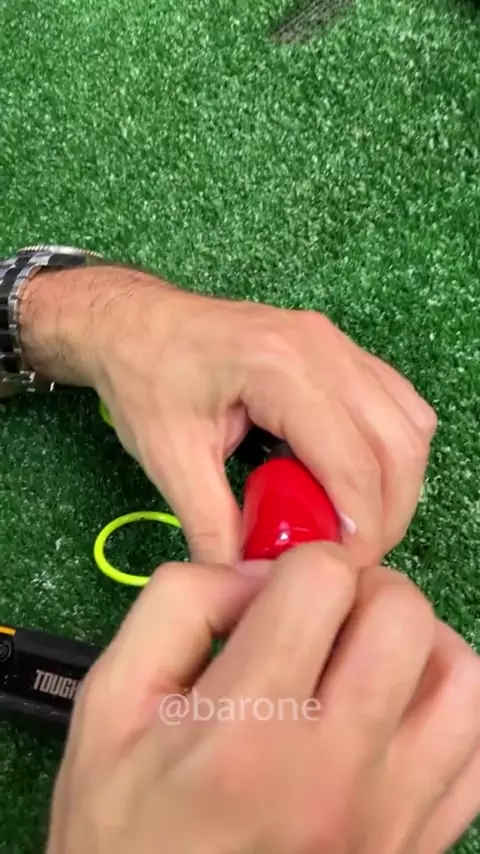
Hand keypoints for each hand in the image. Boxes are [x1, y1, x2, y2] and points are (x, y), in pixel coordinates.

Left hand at [21, 266, 436, 564]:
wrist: (135, 322)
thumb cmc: (145, 380)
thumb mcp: (169, 458)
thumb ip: (212, 525)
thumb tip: (251, 583)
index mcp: (281, 369)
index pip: (353, 461)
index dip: (361, 528)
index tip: (345, 573)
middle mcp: (324, 348)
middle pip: (398, 444)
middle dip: (389, 513)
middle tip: (353, 557)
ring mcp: (338, 343)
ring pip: (409, 423)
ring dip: (396, 483)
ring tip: (354, 524)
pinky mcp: (340, 350)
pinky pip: (395, 404)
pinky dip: (390, 451)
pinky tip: (351, 480)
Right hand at [46, 544, 479, 853]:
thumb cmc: (126, 820)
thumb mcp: (112, 697)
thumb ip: (180, 603)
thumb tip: (262, 572)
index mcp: (246, 729)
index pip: (324, 578)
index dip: (297, 565)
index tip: (276, 598)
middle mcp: (334, 773)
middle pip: (402, 614)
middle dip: (359, 591)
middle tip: (321, 620)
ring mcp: (392, 817)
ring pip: (461, 675)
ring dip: (415, 642)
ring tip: (364, 659)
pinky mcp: (421, 845)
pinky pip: (479, 750)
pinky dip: (448, 708)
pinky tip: (398, 710)